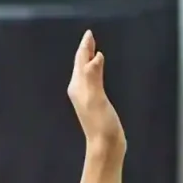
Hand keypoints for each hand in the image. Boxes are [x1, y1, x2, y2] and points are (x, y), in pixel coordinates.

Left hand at [67, 30, 125, 154]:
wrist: (105, 148)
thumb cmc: (101, 124)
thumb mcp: (96, 98)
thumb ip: (93, 76)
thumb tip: (94, 56)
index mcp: (78, 86)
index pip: (80, 61)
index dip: (85, 46)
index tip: (89, 34)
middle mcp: (80, 91)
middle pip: (81, 66)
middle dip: (86, 51)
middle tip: (91, 38)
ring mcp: (87, 99)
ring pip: (86, 73)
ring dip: (89, 61)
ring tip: (94, 52)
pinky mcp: (95, 105)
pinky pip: (93, 82)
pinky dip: (95, 73)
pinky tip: (99, 74)